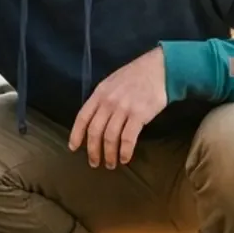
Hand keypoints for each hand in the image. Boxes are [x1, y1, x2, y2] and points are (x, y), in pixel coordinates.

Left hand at [70, 46, 166, 167]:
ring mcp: (123, 108)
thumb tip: (96, 119)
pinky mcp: (139, 115)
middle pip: (95, 131)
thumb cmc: (136, 76)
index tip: (73, 148)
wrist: (160, 68)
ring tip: (111, 164)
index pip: (83, 117)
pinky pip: (127, 138)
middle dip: (92, 150)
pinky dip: (125, 151)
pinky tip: (125, 158)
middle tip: (94, 163)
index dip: (76, 134)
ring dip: (109, 154)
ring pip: (110, 138)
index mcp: (99, 93)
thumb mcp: (112, 82)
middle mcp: (108, 102)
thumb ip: (102, 99)